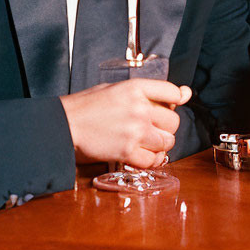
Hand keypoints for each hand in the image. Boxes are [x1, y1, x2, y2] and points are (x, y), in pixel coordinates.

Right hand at [60, 79, 191, 167]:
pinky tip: (143, 155)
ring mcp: (135, 131)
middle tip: (154, 128)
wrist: (64, 124)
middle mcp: (140, 109)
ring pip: (167, 142)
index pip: (173, 92)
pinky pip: (153, 160)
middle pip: (174, 121)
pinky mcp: (127, 152)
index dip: (176, 100)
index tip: (172, 105)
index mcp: (136, 88)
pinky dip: (151, 161)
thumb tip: (184, 93)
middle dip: (166, 127)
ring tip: (147, 142)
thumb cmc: (87, 106)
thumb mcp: (117, 89)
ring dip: (160, 145)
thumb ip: (149, 91)